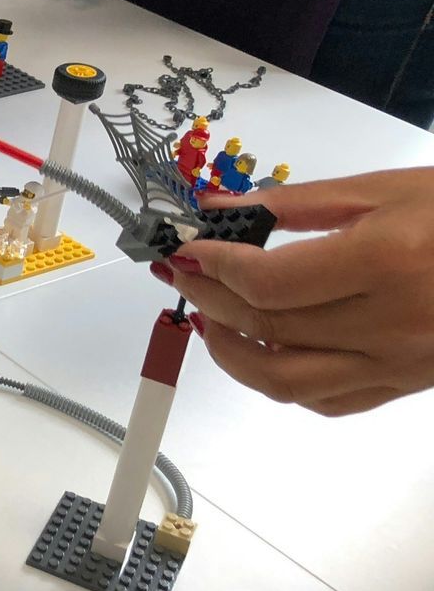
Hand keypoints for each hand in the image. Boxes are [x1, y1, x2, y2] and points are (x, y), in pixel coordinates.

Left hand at [159, 170, 433, 415]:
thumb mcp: (387, 189)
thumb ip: (297, 203)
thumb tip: (220, 209)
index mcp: (385, 263)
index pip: (269, 283)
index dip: (215, 267)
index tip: (186, 249)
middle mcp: (390, 323)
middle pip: (269, 327)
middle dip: (211, 301)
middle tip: (183, 276)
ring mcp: (400, 363)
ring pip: (286, 381)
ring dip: (232, 353)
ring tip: (209, 319)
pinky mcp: (406, 386)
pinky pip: (327, 401)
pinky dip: (282, 382)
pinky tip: (263, 351)